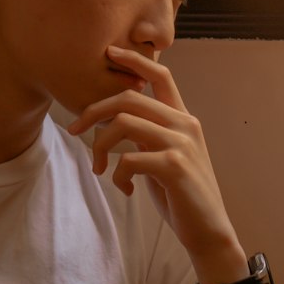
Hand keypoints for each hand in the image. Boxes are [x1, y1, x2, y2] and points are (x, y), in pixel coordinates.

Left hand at [67, 45, 244, 276]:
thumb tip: (116, 124)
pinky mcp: (174, 167)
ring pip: (124, 123)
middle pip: (130, 97)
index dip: (135, 60)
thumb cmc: (181, 196)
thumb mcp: (163, 158)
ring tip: (100, 169)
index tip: (110, 52)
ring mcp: (181, 144)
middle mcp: (185, 124)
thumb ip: (148, 137)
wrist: (209, 231)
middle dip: (94, 110)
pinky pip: (129, 158)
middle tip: (74, 129)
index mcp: (183, 119)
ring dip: (101, 146)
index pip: (161, 76)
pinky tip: (124, 189)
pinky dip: (118, 174)